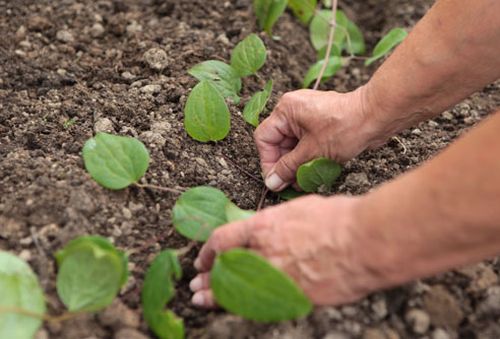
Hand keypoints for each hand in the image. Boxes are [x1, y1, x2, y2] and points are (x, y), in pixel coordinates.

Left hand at [189, 195, 382, 307]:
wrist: (364, 241)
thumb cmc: (337, 219)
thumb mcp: (299, 210)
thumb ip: (277, 224)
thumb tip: (267, 231)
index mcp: (264, 227)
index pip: (223, 240)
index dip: (209, 251)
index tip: (204, 259)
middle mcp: (265, 253)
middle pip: (225, 270)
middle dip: (208, 279)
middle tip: (197, 286)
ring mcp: (278, 277)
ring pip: (238, 291)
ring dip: (219, 297)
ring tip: (204, 300)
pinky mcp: (294, 297)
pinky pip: (263, 304)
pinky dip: (247, 306)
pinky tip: (239, 308)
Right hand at [254, 86, 381, 191]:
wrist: (377, 117)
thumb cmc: (346, 128)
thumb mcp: (312, 153)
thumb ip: (288, 168)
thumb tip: (272, 182)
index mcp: (286, 110)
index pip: (265, 138)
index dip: (268, 161)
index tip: (276, 179)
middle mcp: (294, 109)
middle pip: (278, 142)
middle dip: (285, 164)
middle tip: (291, 183)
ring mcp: (307, 115)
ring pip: (293, 144)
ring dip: (297, 163)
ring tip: (304, 180)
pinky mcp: (320, 123)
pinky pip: (306, 142)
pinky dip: (308, 157)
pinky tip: (314, 171)